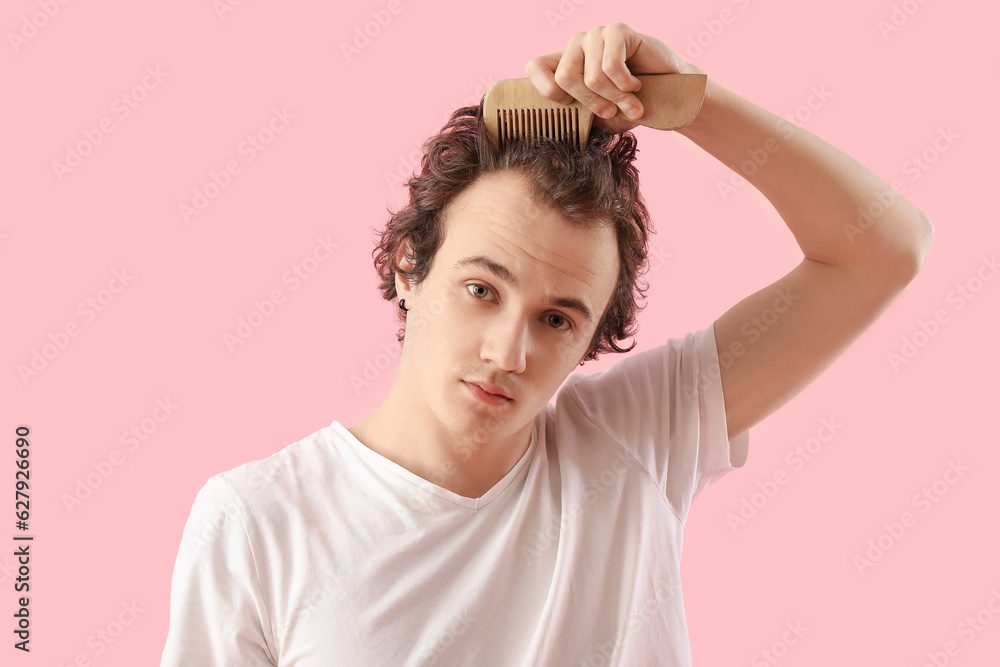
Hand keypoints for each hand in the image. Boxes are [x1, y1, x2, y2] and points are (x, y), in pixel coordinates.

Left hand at [525, 23, 701, 133]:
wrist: (666, 95)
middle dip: (592, 103)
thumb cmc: (628, 107)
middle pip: (566, 77)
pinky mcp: (616, 30)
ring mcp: (595, 35)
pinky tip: (636, 85)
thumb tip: (553, 126)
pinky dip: (625, 85)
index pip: (534, 67)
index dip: (546, 89)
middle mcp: (575, 45)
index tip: (569, 106)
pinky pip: (611, 66)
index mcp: (564, 63)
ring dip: (616, 98)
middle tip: (612, 112)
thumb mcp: (596, 117)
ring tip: (631, 104)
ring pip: (592, 76)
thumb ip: (574, 116)